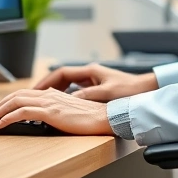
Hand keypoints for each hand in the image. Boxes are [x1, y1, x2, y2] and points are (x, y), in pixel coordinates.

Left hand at [0, 88, 113, 134]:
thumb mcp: (71, 111)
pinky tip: (0, 125)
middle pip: (17, 94)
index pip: (26, 92)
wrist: (105, 117)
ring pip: (16, 101)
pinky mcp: (49, 112)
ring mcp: (49, 102)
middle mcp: (49, 95)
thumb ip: (59, 109)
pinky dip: (7, 118)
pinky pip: (22, 113)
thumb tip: (48, 116)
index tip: (1, 108)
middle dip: (0, 104)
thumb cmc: (92, 117)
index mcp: (54, 94)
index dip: (10, 99)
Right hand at [33, 64, 157, 101]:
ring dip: (55, 91)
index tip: (35, 90)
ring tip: (42, 101)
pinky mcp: (97, 88)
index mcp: (90, 71)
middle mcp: (89, 73)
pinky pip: (75, 90)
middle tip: (32, 96)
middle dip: (46, 86)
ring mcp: (93, 80)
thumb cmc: (129, 90)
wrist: (145, 90)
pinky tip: (61, 105)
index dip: (46, 81)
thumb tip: (68, 99)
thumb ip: (87, 95)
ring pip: (68, 84)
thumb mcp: (106, 94)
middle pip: (61, 78)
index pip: (61, 73)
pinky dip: (66, 96)